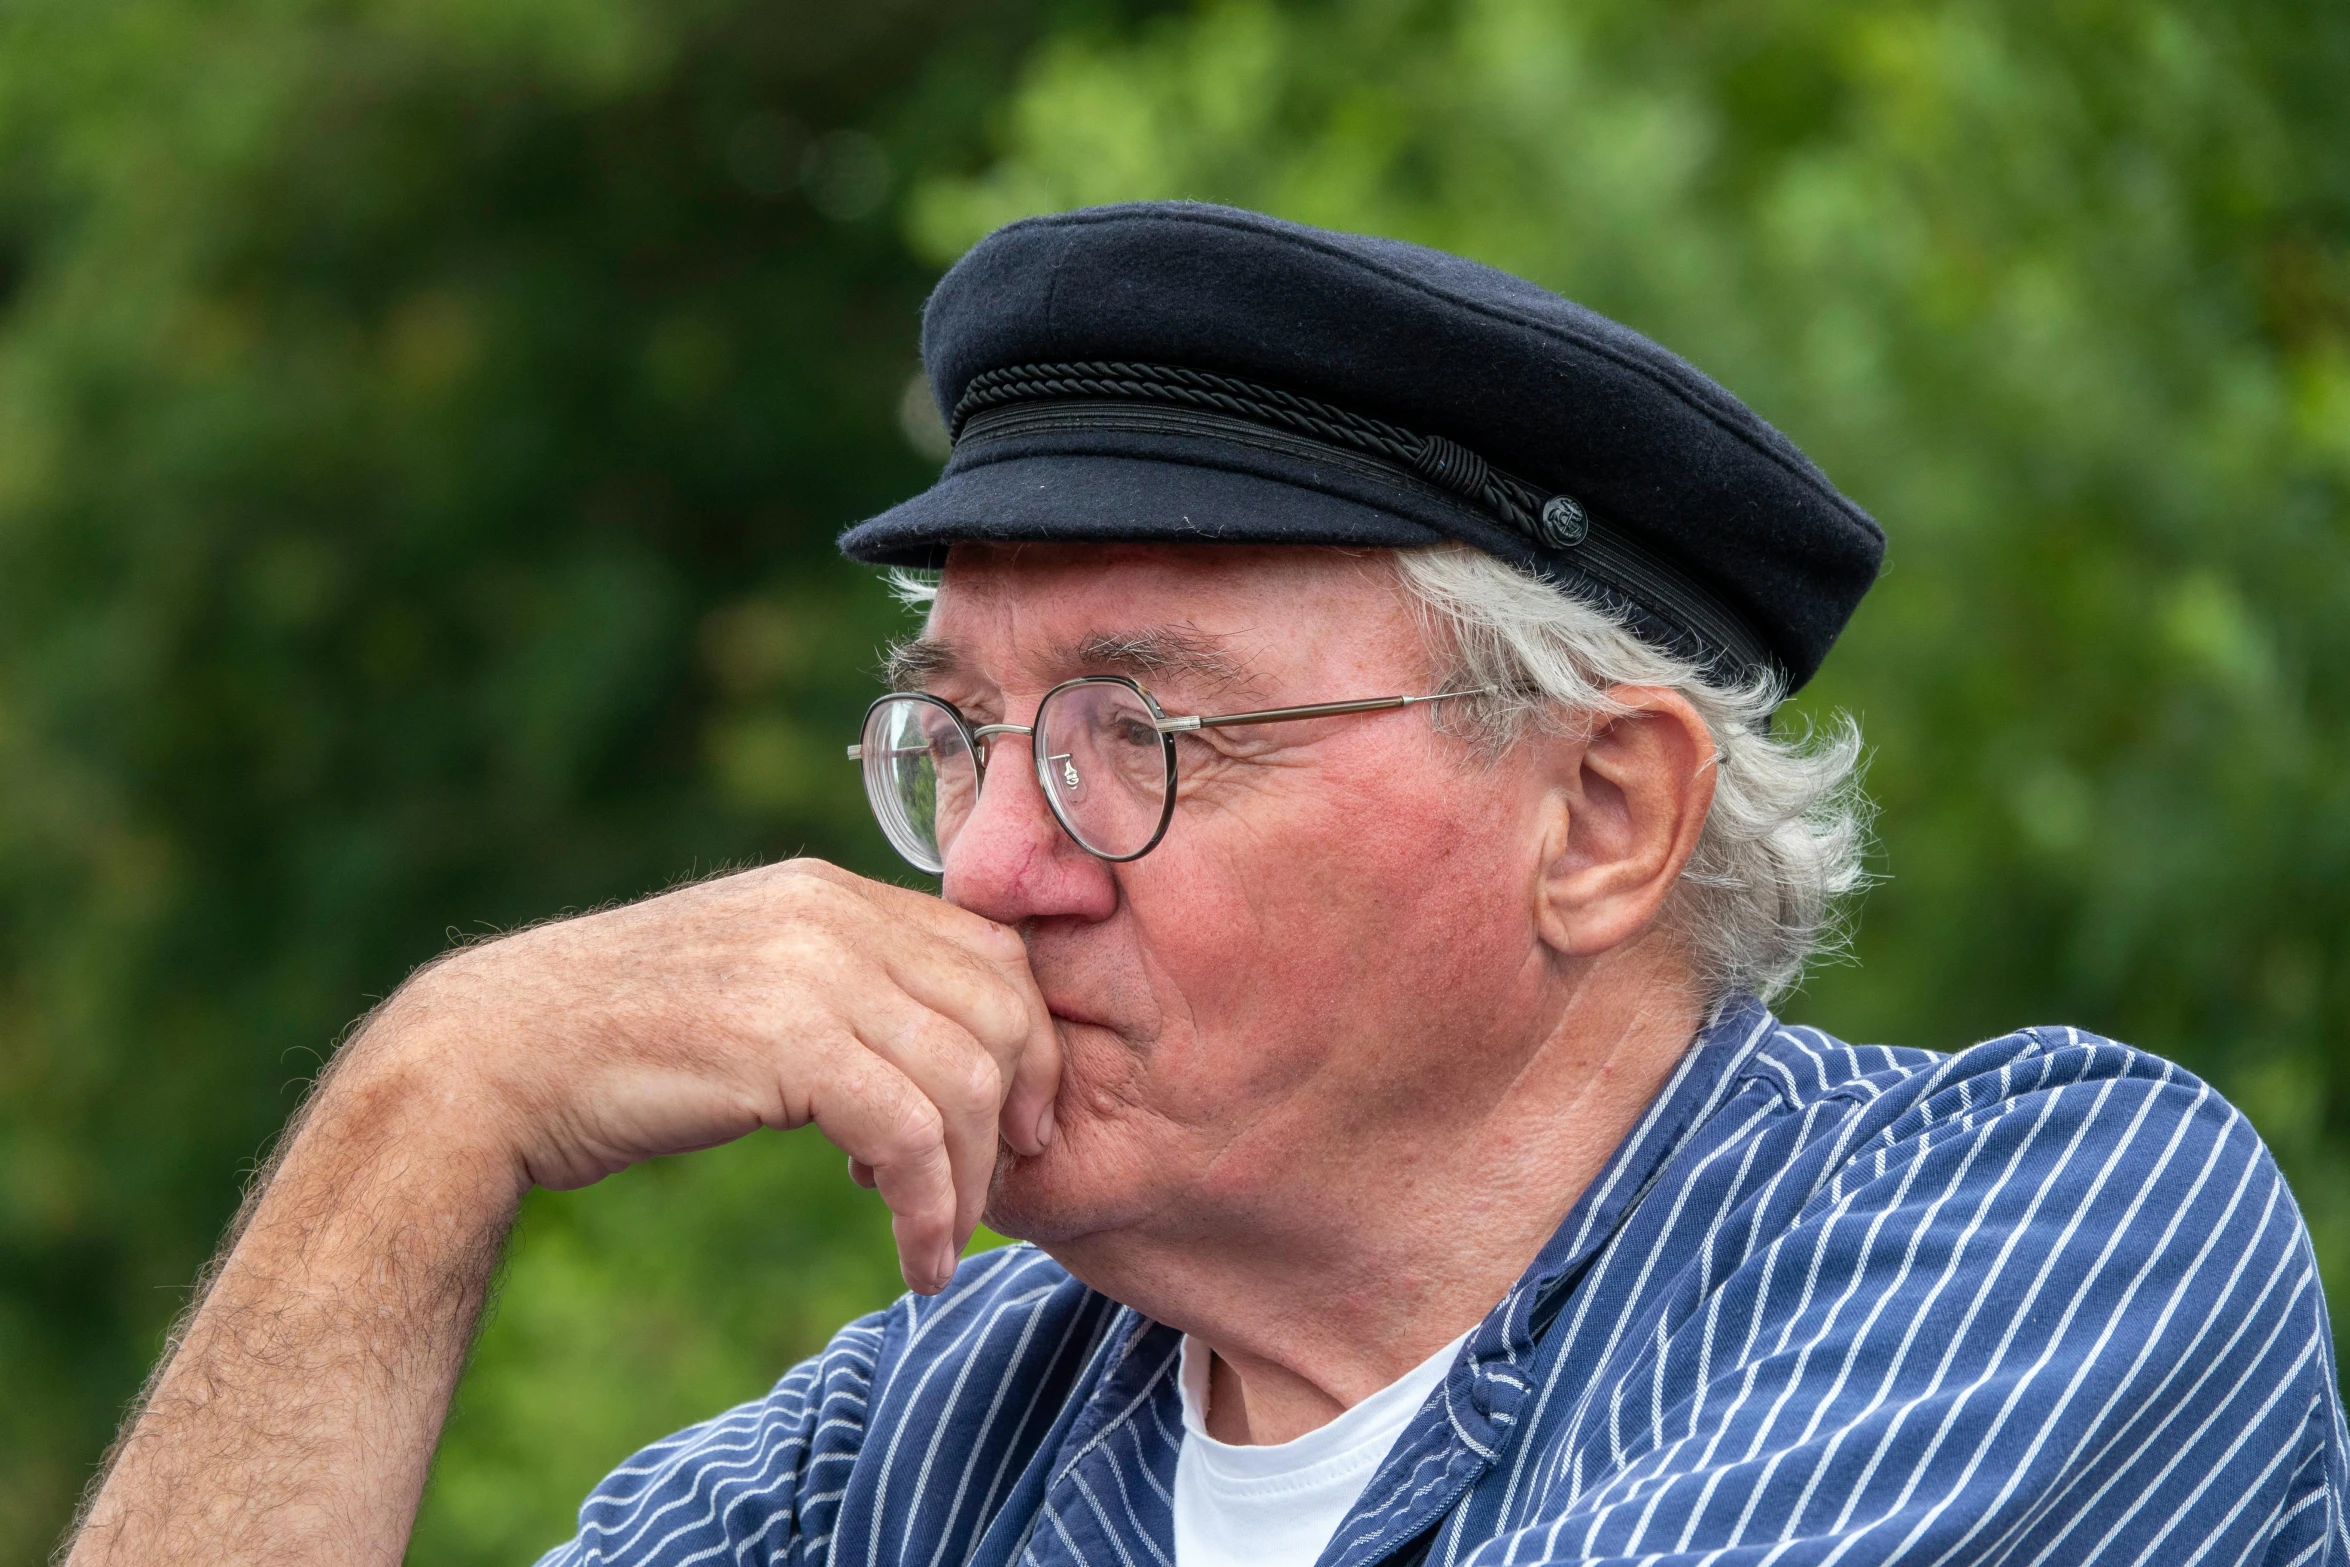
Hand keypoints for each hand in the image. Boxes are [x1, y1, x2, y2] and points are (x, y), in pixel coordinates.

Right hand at [354, 859, 1059, 1292]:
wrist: (490, 1059)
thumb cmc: (617, 1043)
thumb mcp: (749, 985)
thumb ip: (837, 989)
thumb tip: (927, 1048)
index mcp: (828, 891)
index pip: (989, 951)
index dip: (1026, 1043)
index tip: (1016, 1123)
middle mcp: (829, 912)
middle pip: (1001, 1009)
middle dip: (1021, 1113)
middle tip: (998, 1189)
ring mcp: (807, 968)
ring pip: (969, 1078)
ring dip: (974, 1182)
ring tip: (942, 1240)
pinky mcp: (780, 1039)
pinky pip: (911, 1134)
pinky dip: (931, 1210)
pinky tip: (914, 1258)